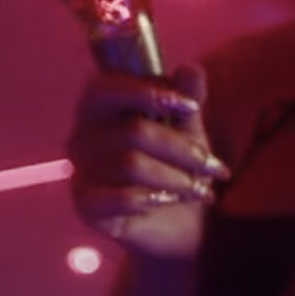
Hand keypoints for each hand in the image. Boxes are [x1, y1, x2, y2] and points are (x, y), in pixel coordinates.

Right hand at [67, 63, 227, 259]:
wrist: (177, 226)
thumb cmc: (176, 166)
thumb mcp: (188, 130)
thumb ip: (187, 100)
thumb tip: (190, 69)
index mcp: (100, 108)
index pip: (105, 87)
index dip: (147, 90)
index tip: (190, 106)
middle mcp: (83, 136)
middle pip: (131, 130)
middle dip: (181, 148)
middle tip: (213, 164)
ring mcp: (81, 171)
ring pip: (132, 165)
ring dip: (177, 178)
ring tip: (202, 190)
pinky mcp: (85, 205)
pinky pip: (121, 198)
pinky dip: (155, 199)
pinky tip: (171, 201)